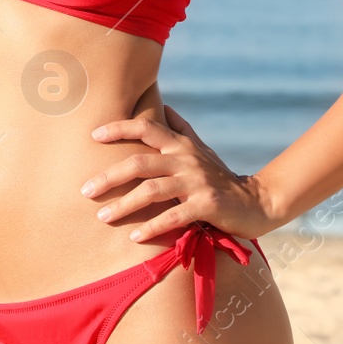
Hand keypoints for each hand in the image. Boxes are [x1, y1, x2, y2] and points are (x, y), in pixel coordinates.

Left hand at [81, 104, 276, 243]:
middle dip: (108, 177)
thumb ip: (181, 129)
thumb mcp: (201, 149)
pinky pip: (174, 216)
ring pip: (151, 191)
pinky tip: (134, 237)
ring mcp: (196, 183)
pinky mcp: (207, 206)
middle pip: (139, 164)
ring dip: (123, 205)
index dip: (119, 128)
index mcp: (181, 145)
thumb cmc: (220, 176)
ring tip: (102, 217)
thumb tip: (164, 106)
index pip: (146, 127)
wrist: (257, 202)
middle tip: (85, 191)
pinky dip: (152, 227)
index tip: (93, 135)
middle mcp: (186, 160)